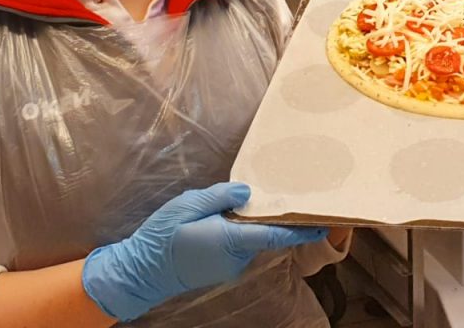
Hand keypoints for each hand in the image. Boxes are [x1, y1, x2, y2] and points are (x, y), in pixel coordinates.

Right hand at [81, 182, 327, 321]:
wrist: (141, 271)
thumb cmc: (163, 236)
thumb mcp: (189, 205)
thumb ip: (222, 197)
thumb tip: (249, 193)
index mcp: (231, 240)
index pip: (275, 235)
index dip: (300, 230)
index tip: (322, 223)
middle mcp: (236, 258)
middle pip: (263, 235)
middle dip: (267, 217)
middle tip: (273, 193)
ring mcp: (228, 268)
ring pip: (249, 241)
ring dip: (247, 225)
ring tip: (230, 204)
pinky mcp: (220, 270)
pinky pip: (237, 248)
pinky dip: (236, 234)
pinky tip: (220, 221)